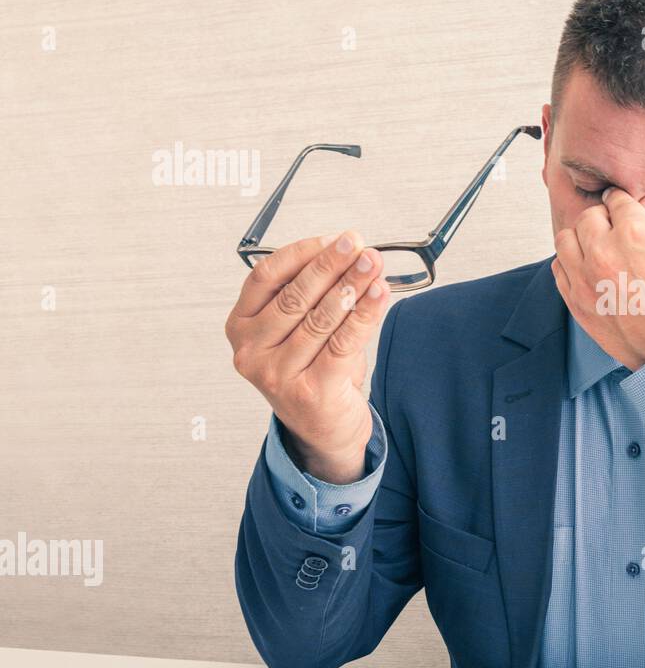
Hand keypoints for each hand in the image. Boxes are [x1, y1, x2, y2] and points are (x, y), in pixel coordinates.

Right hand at [225, 231, 390, 483]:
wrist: (324, 429)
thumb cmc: (313, 370)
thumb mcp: (301, 329)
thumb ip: (315, 295)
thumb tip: (351, 255)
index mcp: (241, 326)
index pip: (265, 277)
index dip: (301, 253)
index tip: (332, 238)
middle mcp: (251, 350)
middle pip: (294, 296)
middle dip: (330, 265)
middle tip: (357, 244)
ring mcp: (277, 374)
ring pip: (320, 318)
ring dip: (351, 285)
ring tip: (372, 264)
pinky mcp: (310, 390)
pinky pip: (342, 342)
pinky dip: (364, 313)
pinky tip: (379, 294)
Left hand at [552, 188, 644, 369]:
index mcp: (634, 232)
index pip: (617, 200)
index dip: (622, 202)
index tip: (620, 205)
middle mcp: (604, 251)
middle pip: (589, 216)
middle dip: (602, 218)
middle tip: (612, 227)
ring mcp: (586, 278)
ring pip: (566, 239)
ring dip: (581, 238)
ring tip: (595, 246)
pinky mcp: (577, 302)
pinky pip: (559, 269)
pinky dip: (570, 263)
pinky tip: (586, 269)